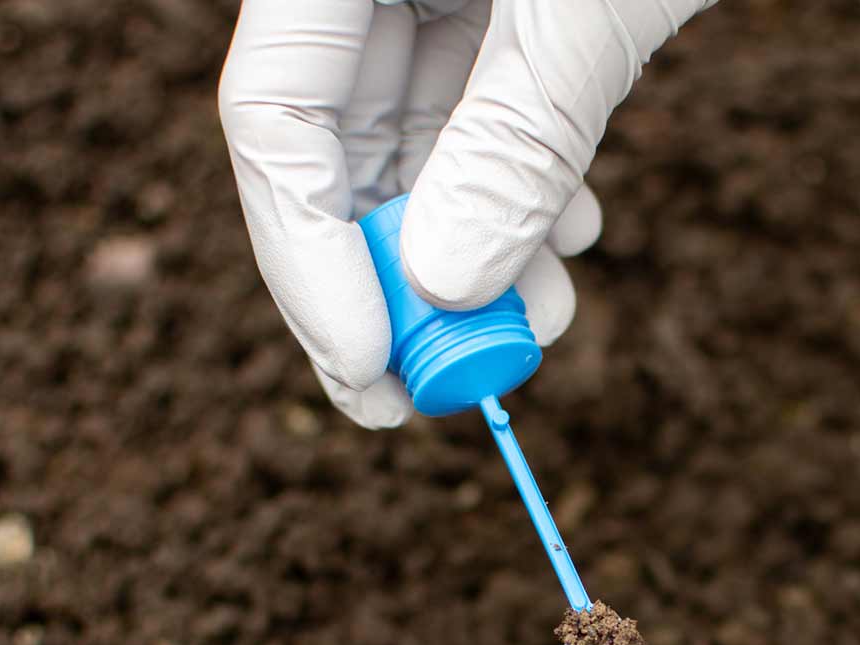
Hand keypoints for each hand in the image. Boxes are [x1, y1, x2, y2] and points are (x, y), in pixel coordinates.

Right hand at [218, 0, 708, 427]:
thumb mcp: (585, 1)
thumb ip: (516, 137)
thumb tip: (447, 288)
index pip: (275, 114)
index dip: (307, 257)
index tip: (367, 368)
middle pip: (339, 148)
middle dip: (392, 280)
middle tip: (432, 391)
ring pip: (423, 150)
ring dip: (475, 253)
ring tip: (540, 324)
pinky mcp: (512, 12)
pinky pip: (492, 120)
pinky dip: (528, 193)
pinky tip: (573, 241)